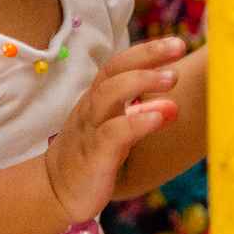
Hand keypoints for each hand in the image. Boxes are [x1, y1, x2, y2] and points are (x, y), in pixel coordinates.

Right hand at [44, 37, 184, 223]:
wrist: (54, 191)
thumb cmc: (91, 156)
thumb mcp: (118, 133)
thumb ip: (143, 117)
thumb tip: (174, 107)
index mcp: (98, 98)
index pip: (120, 64)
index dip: (147, 51)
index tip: (176, 42)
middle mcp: (92, 107)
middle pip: (115, 70)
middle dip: (147, 55)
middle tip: (179, 46)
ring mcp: (91, 129)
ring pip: (110, 94)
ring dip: (142, 81)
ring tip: (172, 76)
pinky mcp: (94, 155)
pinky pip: (113, 133)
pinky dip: (136, 122)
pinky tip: (158, 117)